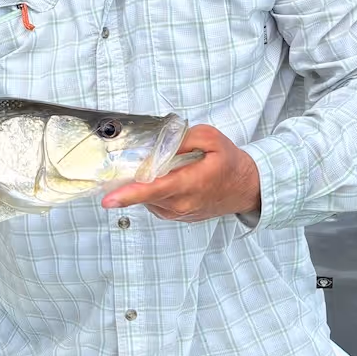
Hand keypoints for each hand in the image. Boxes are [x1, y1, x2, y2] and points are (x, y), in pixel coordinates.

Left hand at [100, 125, 261, 221]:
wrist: (248, 188)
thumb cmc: (230, 163)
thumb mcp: (211, 138)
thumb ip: (183, 138)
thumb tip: (160, 145)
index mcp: (191, 183)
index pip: (154, 190)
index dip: (129, 195)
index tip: (108, 199)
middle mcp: (183, 204)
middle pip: (145, 194)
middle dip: (132, 180)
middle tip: (135, 162)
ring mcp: (180, 214)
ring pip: (148, 199)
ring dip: (144, 185)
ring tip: (159, 170)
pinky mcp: (178, 217)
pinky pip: (155, 204)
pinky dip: (152, 192)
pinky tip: (163, 180)